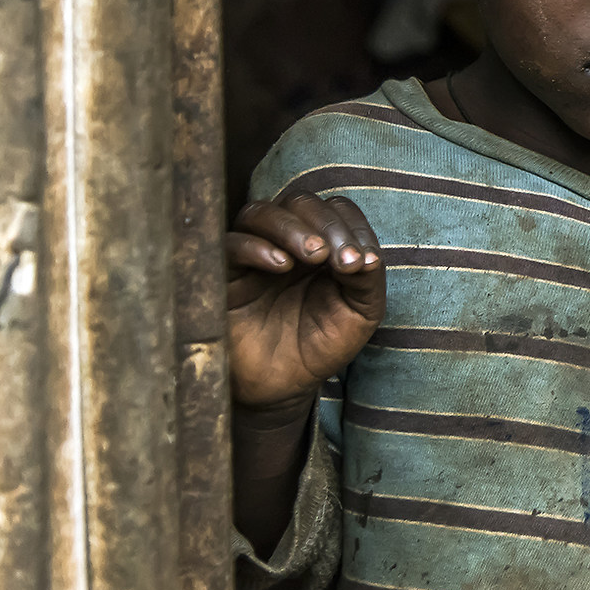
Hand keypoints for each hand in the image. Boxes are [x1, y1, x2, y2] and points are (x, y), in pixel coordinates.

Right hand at [226, 194, 386, 412]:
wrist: (283, 387)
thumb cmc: (322, 344)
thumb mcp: (360, 313)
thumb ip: (368, 280)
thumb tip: (367, 256)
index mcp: (323, 243)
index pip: (335, 209)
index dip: (351, 226)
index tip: (364, 263)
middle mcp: (286, 242)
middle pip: (298, 202)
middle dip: (325, 224)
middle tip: (338, 257)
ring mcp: (252, 256)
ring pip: (260, 212)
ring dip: (292, 227)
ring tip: (314, 255)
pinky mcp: (221, 276)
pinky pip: (228, 244)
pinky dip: (255, 247)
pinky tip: (280, 265)